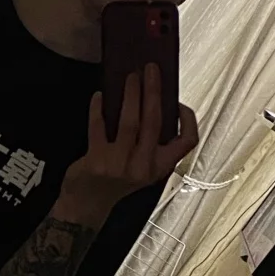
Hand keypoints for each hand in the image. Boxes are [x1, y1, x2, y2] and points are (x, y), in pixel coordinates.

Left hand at [60, 65, 198, 223]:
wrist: (86, 205)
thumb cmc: (115, 181)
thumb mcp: (141, 167)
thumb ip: (149, 143)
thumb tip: (151, 100)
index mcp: (159, 167)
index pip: (187, 142)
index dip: (187, 119)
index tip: (177, 101)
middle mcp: (143, 166)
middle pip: (155, 122)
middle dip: (154, 91)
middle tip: (151, 69)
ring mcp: (120, 164)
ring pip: (129, 122)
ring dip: (130, 94)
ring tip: (130, 77)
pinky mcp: (97, 160)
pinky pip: (98, 127)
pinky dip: (98, 109)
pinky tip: (98, 96)